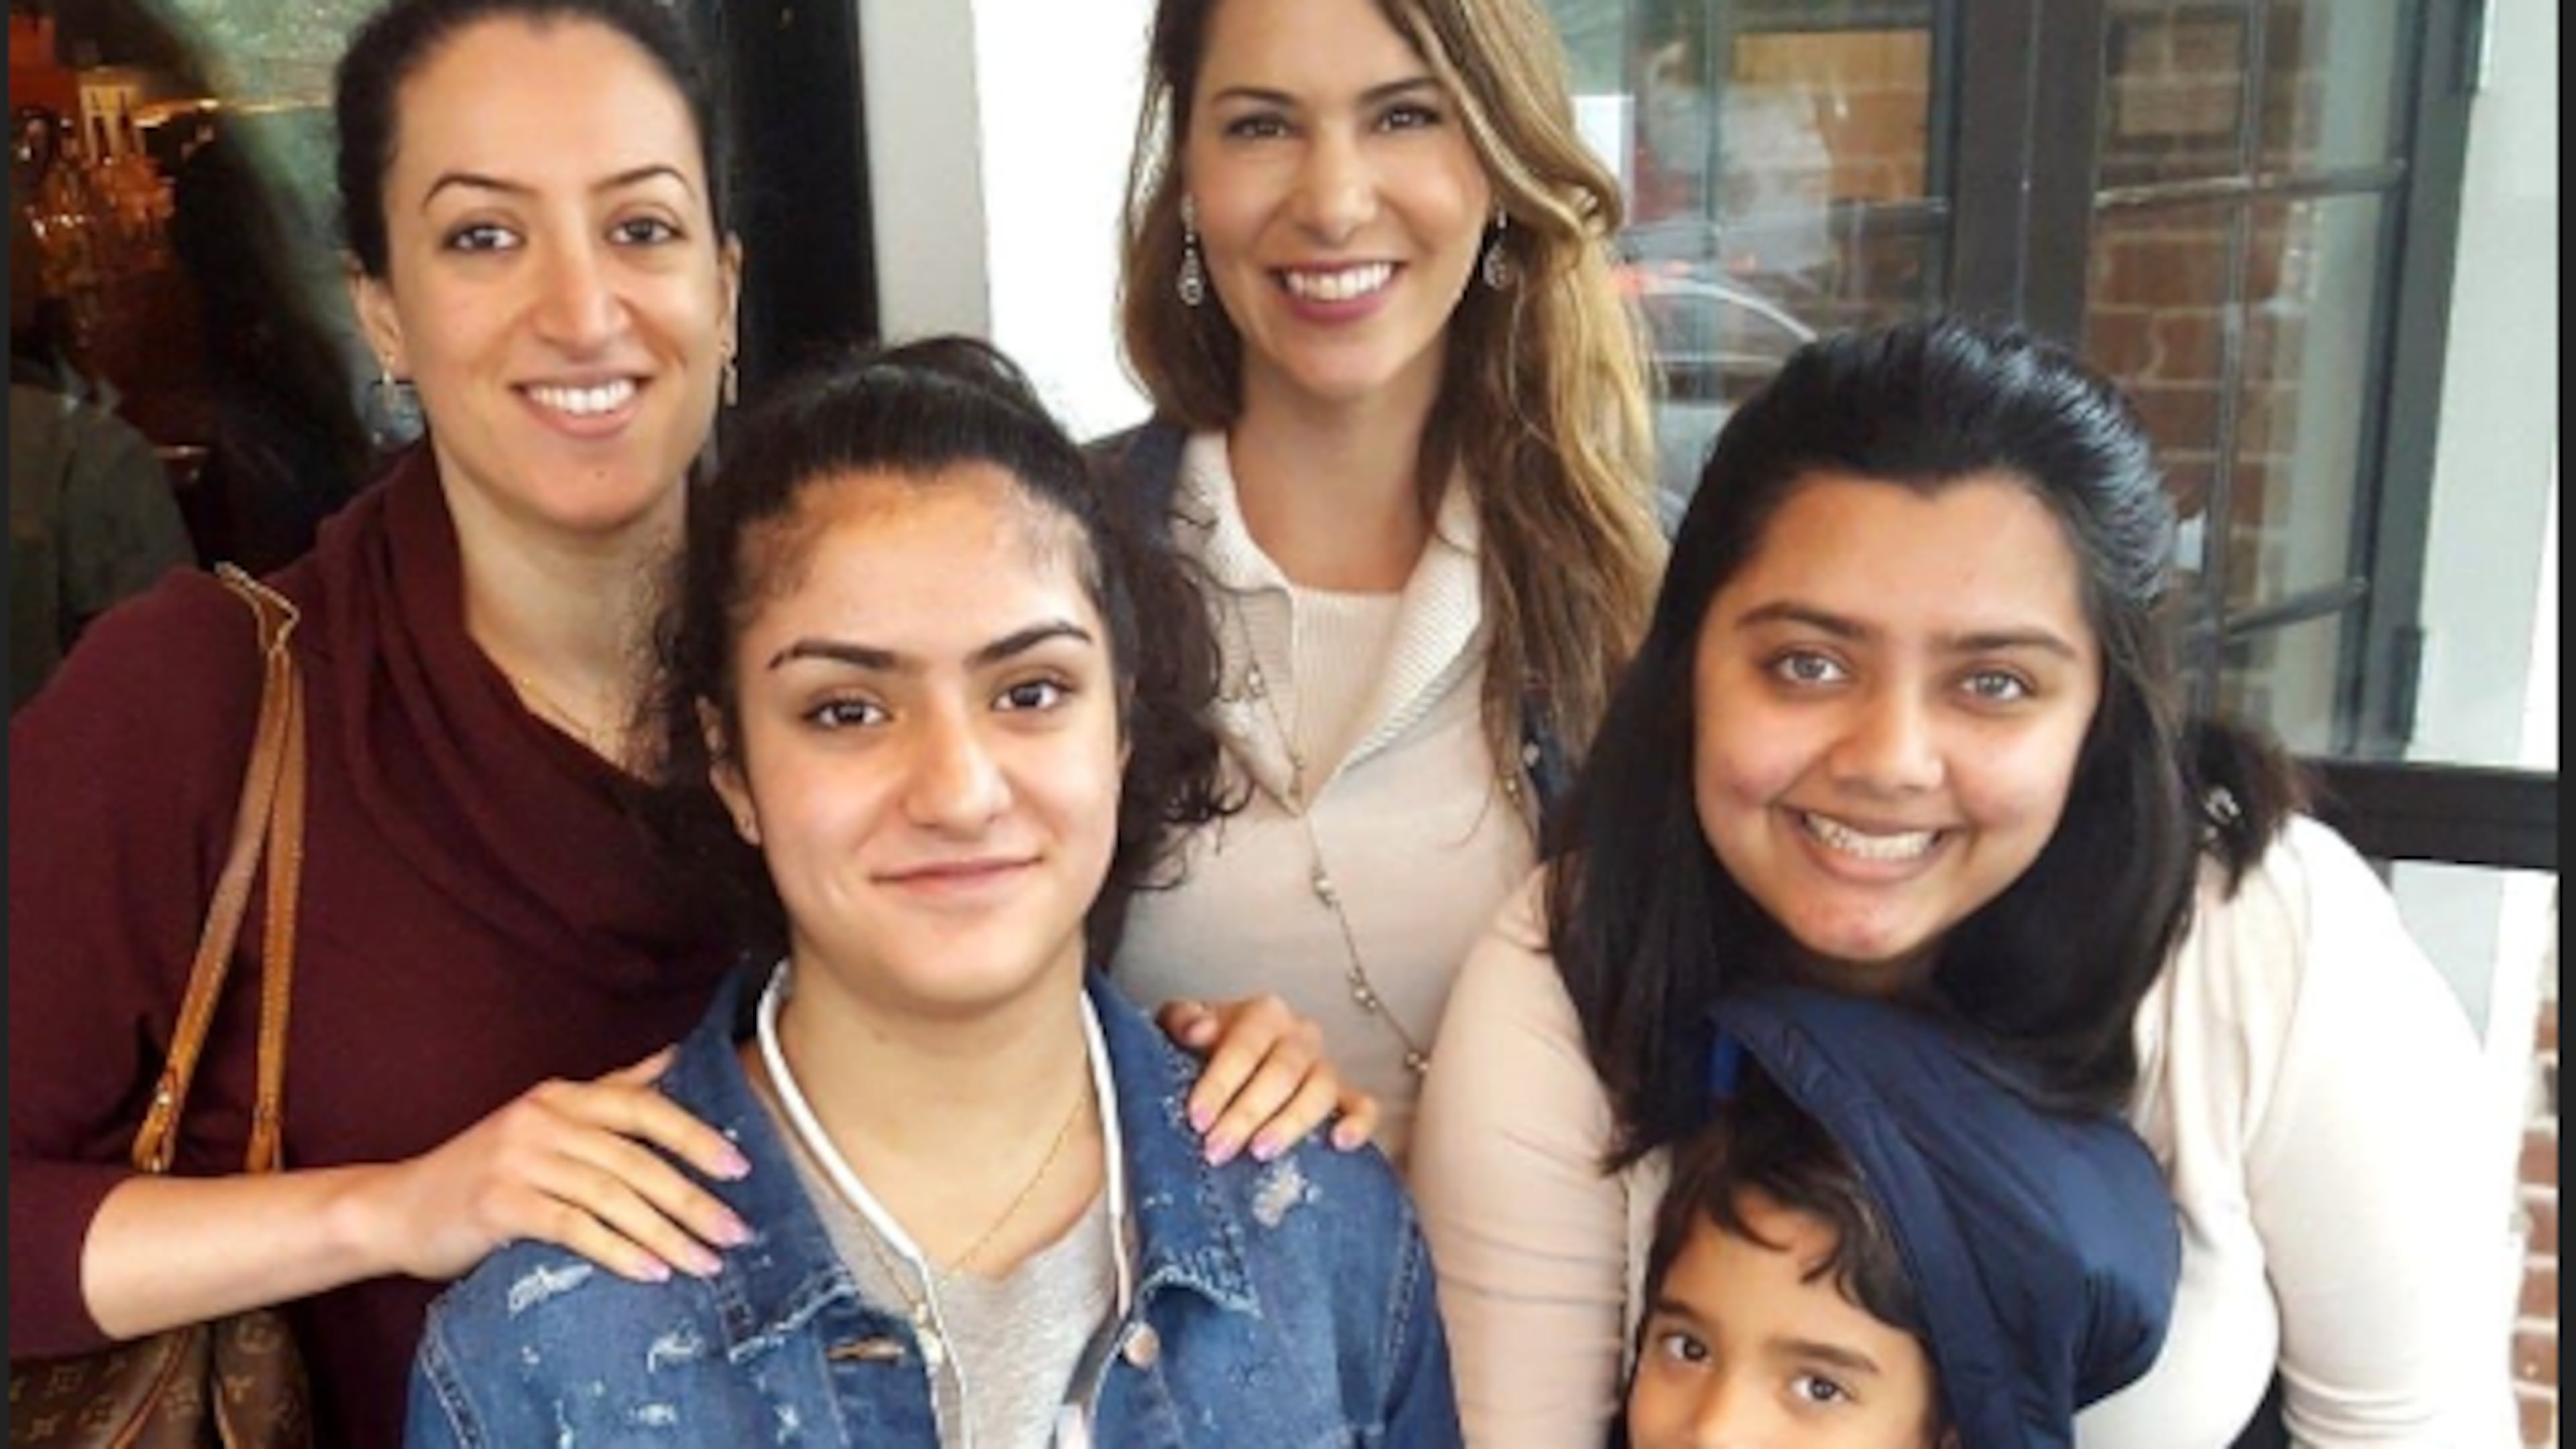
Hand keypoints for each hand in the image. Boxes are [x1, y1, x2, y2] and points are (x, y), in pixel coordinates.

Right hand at [355, 1049, 753, 1284]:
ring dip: (666, 1233)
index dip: (696, 1136)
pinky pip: (574, 1227)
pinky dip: (618, 1250)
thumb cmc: (482, 1169)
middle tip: (737, 1233)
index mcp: (561, 1095)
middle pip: (637, 1159)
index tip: (741, 1167)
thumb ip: (609, 1091)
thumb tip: (671, 1058)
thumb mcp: (545, 1120)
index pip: (644, 1108)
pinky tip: (651, 1272)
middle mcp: (543, 1119)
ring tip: (705, 1263)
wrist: (396, 1208)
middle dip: (693, 1199)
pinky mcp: (500, 1203)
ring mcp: (519, 1159)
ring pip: (612, 1196)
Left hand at [1158, 995, 1378, 1164]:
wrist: (1232, 1063)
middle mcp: (1300, 1035)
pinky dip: (1359, 1123)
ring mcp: (1326, 1066)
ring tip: (1261, 1152)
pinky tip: (1340, 1143)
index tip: (1197, 1118)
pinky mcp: (1346, 1097)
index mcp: (1263, 1014)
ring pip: (1321, 1090)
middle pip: (1282, 1071)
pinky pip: (1364, 1106)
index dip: (1220, 1082)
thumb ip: (1182, 1020)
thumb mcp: (1182, 1027)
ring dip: (1291, 1123)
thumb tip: (1198, 1030)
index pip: (1245, 1045)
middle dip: (1247, 1113)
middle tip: (1218, 1149)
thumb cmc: (1205, 1048)